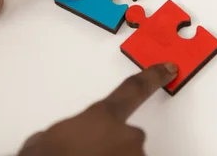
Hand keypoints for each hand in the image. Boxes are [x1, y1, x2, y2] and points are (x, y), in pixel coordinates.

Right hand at [17, 63, 177, 155]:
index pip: (134, 89)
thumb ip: (66, 130)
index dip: (153, 77)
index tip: (170, 68)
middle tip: (87, 153)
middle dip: (111, 144)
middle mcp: (128, 135)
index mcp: (104, 115)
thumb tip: (61, 138)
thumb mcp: (45, 139)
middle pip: (128, 136)